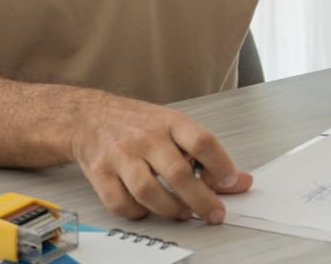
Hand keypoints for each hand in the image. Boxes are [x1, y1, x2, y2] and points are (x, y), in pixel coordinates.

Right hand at [68, 93, 253, 222]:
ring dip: (172, 209)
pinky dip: (138, 213)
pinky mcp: (101, 173)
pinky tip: (148, 208)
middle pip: (178, 173)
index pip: (202, 141)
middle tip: (214, 213)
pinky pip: (122, 203)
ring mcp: (121, 156)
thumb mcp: (175, 128)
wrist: (90, 117)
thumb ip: (208, 156)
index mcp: (169, 122)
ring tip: (183, 213)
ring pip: (149, 192)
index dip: (222, 165)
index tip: (233, 182)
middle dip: (201, 200)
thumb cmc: (137, 124)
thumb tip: (241, 181)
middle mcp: (145, 138)